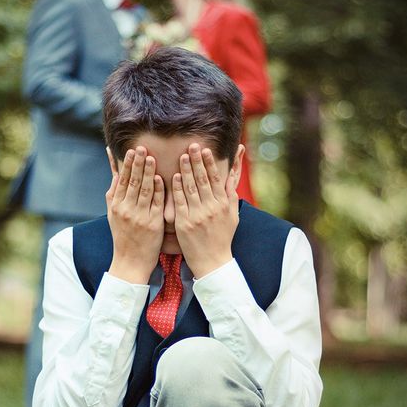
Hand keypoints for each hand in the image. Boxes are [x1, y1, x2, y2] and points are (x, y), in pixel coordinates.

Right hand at [106, 146, 163, 283]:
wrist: (130, 262)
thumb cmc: (123, 237)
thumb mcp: (113, 214)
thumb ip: (114, 193)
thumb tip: (114, 172)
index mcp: (117, 206)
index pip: (122, 180)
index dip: (127, 164)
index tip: (131, 150)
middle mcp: (126, 210)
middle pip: (132, 182)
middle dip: (137, 163)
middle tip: (142, 147)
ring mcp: (140, 217)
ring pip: (144, 190)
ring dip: (148, 173)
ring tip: (151, 157)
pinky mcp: (153, 224)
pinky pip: (155, 204)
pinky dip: (157, 190)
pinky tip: (161, 178)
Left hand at [172, 143, 240, 278]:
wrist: (213, 261)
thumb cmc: (223, 237)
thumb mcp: (233, 214)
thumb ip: (231, 193)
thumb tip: (233, 173)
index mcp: (223, 204)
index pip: (216, 179)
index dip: (209, 163)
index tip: (204, 150)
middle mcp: (211, 208)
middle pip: (203, 180)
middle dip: (197, 161)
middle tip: (191, 145)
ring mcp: (197, 215)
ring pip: (190, 188)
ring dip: (185, 170)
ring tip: (182, 156)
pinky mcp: (185, 223)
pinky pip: (180, 202)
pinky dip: (177, 188)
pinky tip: (173, 176)